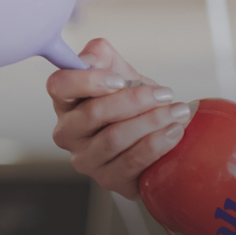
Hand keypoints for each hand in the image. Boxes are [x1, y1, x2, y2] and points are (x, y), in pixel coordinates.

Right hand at [47, 37, 191, 198]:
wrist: (153, 131)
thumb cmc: (130, 99)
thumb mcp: (118, 70)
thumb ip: (101, 55)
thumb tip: (91, 58)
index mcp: (65, 101)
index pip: (59, 85)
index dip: (88, 80)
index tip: (120, 79)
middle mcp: (68, 132)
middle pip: (93, 113)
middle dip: (135, 100)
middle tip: (165, 93)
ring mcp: (86, 159)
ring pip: (114, 138)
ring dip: (151, 122)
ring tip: (177, 111)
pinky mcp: (108, 179)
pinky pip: (131, 162)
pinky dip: (157, 144)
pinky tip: (174, 131)